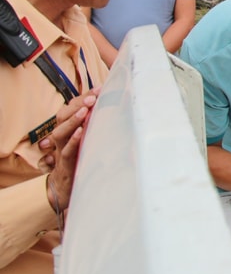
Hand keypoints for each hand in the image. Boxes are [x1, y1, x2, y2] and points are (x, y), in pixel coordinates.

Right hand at [44, 90, 97, 211]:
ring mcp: (62, 150)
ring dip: (72, 120)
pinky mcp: (65, 163)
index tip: (100, 88)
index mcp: (70, 128)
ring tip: (85, 110)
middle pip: (63, 115)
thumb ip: (102, 126)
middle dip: (78, 104)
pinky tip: (81, 132)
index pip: (72, 107)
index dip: (85, 96)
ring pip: (60, 131)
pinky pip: (65, 150)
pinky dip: (72, 141)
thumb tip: (126, 110)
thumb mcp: (93, 139)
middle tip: (92, 97)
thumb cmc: (83, 158)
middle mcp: (64, 136)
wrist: (68, 186)